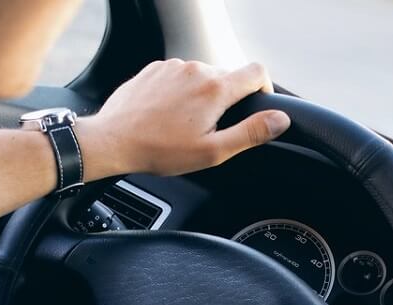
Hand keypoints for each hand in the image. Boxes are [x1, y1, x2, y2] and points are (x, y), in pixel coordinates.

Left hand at [77, 60, 291, 178]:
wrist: (113, 140)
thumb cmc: (160, 150)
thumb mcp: (212, 151)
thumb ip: (251, 133)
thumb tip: (280, 120)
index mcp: (215, 88)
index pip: (257, 72)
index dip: (264, 89)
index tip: (256, 106)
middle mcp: (196, 69)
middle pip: (228, 77)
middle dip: (227, 100)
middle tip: (210, 129)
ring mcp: (173, 66)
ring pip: (202, 76)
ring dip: (201, 96)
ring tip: (184, 124)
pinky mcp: (155, 69)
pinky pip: (178, 76)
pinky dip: (180, 92)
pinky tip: (167, 115)